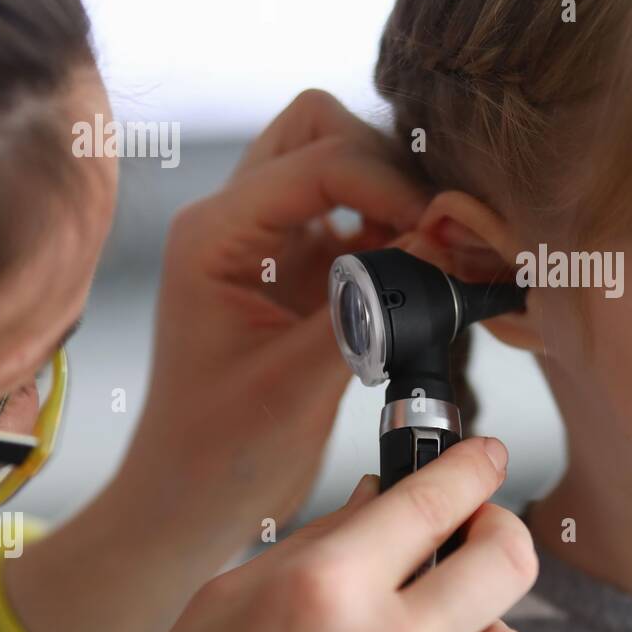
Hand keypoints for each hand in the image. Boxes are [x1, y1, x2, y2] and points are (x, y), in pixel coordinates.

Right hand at [119, 437, 535, 631]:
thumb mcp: (234, 596)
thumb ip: (323, 539)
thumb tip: (384, 494)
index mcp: (322, 590)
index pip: (434, 500)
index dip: (474, 467)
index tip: (486, 456)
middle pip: (506, 561)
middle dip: (502, 531)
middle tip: (481, 526)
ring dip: (482, 624)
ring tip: (429, 628)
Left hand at [123, 89, 429, 536]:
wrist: (189, 502)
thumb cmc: (217, 455)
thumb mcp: (296, 385)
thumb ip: (368, 310)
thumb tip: (441, 247)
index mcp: (214, 233)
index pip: (320, 159)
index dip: (392, 186)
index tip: (441, 235)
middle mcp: (237, 221)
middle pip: (323, 130)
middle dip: (389, 167)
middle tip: (434, 232)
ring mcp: (270, 241)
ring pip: (344, 164)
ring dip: (396, 197)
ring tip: (434, 254)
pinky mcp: (302, 270)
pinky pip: (361, 220)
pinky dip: (400, 234)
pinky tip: (424, 274)